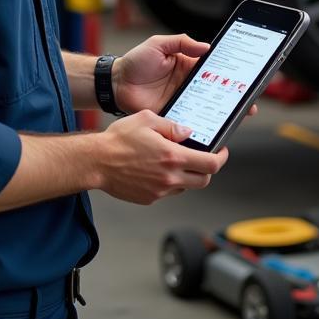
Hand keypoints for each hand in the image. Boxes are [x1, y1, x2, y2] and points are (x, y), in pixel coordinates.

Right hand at [94, 111, 228, 204]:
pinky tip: (156, 169)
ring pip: (186, 187)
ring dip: (187, 175)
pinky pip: (168, 192)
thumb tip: (188, 132)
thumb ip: (172, 126)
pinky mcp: (149, 198)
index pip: (210, 164)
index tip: (222, 152)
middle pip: (204, 180)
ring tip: (175, 161)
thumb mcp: (146, 119)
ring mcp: (160, 191)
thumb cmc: (119, 139)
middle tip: (203, 157)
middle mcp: (170, 177)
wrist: (96, 161)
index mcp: (173, 156)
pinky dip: (169, 182)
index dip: (221, 158)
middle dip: (208, 169)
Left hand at [111, 33, 256, 116]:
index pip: (214, 70)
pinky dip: (201, 127)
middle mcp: (188, 86)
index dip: (230, 75)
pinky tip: (212, 131)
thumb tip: (206, 46)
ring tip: (235, 119)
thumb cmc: (135, 61)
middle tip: (249, 104)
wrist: (115, 84)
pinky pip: (190, 123)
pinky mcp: (173, 117)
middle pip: (216, 93)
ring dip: (220, 115)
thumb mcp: (157, 44)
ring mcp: (182, 103)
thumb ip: (180, 42)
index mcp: (188, 67)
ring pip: (207, 110)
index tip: (246, 79)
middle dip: (233, 99)